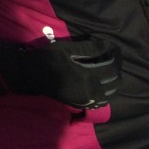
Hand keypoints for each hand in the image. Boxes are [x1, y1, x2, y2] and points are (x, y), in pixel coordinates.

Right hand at [0, 34, 121, 108]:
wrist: (31, 76)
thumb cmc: (47, 59)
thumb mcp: (66, 49)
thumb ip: (88, 48)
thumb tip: (107, 45)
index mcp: (87, 76)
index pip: (112, 67)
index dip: (116, 56)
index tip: (114, 47)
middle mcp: (91, 90)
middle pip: (115, 81)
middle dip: (116, 67)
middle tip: (110, 56)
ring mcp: (87, 99)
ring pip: (111, 92)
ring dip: (113, 80)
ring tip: (106, 68)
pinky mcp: (83, 103)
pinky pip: (102, 101)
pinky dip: (106, 92)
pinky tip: (101, 83)